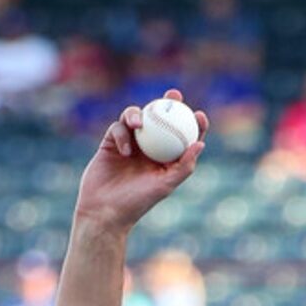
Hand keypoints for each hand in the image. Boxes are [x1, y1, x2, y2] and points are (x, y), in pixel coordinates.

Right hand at [73, 88, 208, 233]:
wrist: (105, 210)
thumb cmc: (138, 202)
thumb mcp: (165, 185)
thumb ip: (184, 166)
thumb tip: (200, 143)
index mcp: (166, 159)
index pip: (182, 137)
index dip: (192, 124)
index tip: (199, 115)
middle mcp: (149, 149)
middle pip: (161, 119)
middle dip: (168, 103)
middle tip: (174, 95)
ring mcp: (130, 144)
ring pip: (138, 117)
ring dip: (139, 114)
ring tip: (138, 125)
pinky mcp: (111, 142)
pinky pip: (118, 127)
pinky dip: (122, 135)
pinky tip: (124, 150)